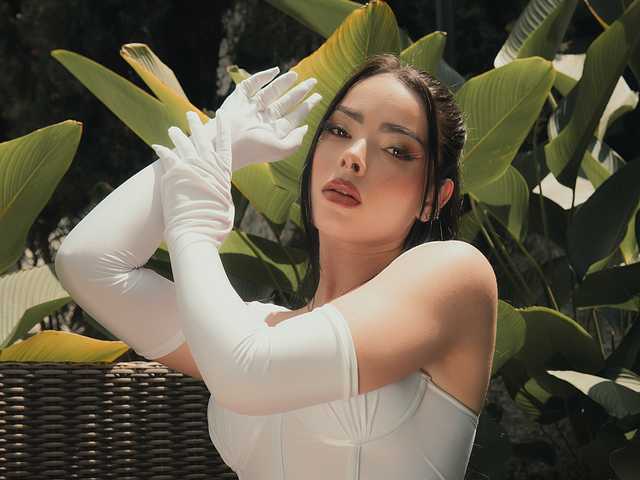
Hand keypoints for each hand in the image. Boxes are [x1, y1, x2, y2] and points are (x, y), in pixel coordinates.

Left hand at [152, 110, 233, 256]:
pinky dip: (162, 150)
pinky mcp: (173, 173)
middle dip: (196, 126)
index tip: (220, 116)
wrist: (195, 232)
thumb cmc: (213, 227)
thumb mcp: (225, 208)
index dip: (222, 129)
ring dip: (178, 136)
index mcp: (223, 173)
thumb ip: (221, 193)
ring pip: (183, 145)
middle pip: (202, 140)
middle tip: (191, 115)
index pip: (224, 145)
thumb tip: (220, 192)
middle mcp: (208, 167)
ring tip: (173, 129)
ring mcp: (190, 168)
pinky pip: (167, 156)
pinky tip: (157, 145)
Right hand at [202, 66, 321, 170]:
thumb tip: (305, 127)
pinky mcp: (239, 98)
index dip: (306, 107)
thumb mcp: (282, 149)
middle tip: (312, 82)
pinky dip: (263, 77)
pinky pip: (252, 84)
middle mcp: (263, 119)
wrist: (226, 143)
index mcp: (273, 132)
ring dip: (284, 83)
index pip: (293, 117)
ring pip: (271, 92)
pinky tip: (275, 71)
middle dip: (298, 92)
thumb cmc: (254, 149)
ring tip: (296, 75)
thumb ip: (296, 140)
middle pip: (285, 103)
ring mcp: (251, 108)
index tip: (318, 97)